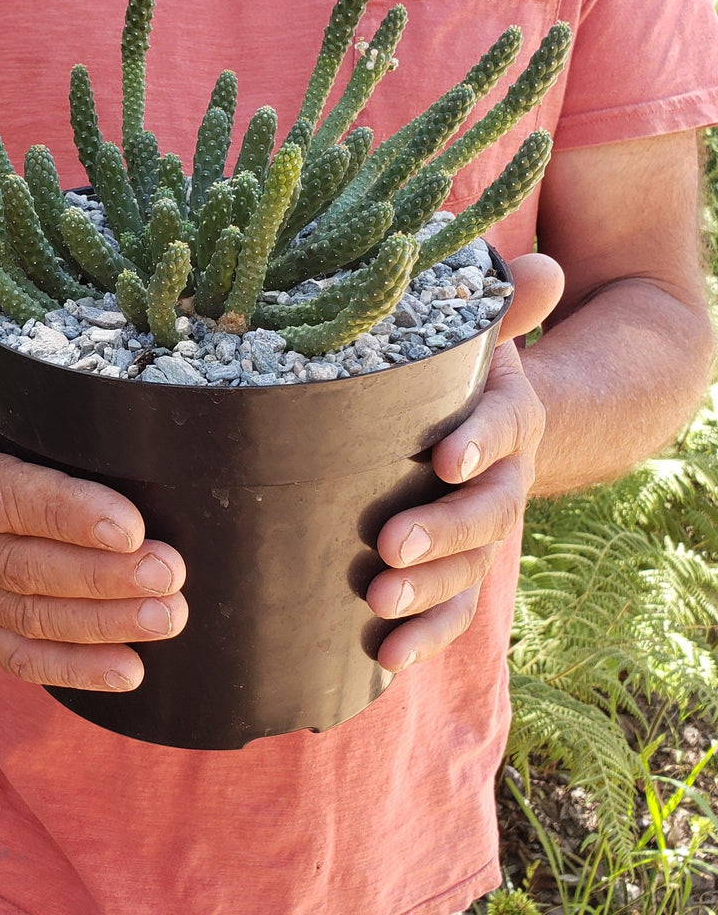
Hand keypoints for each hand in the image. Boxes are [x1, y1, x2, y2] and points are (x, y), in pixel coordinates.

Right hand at [0, 280, 187, 690]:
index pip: (8, 500)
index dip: (68, 515)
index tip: (130, 523)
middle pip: (31, 569)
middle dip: (105, 576)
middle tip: (173, 571)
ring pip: (36, 618)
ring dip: (106, 623)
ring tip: (171, 615)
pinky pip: (21, 657)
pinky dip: (75, 670)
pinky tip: (132, 673)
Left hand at [365, 253, 563, 671]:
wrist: (489, 432)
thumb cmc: (466, 378)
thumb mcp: (479, 339)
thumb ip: (502, 309)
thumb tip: (542, 265)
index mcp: (506, 420)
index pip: (502, 430)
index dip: (478, 442)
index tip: (443, 457)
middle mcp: (501, 482)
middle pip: (486, 513)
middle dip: (442, 531)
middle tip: (389, 543)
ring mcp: (482, 534)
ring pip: (470, 570)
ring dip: (428, 591)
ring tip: (379, 601)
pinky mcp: (460, 572)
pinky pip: (452, 610)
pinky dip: (424, 635)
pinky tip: (385, 656)